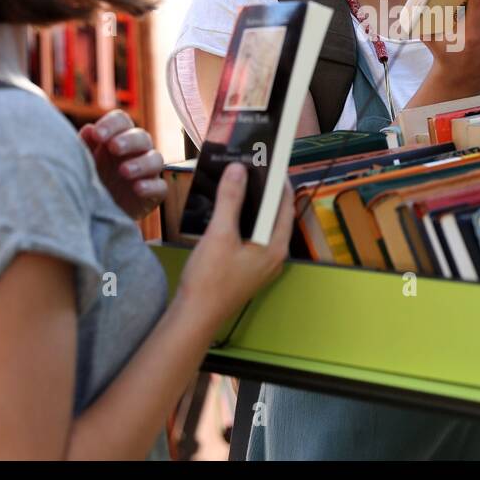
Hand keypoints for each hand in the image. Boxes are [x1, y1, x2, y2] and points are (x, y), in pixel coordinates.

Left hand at [80, 110, 166, 220]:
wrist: (96, 214)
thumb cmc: (90, 181)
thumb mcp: (82, 163)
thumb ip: (85, 146)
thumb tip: (89, 128)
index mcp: (117, 138)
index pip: (121, 121)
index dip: (112, 124)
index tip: (98, 135)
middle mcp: (135, 152)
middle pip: (142, 136)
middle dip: (129, 140)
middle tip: (114, 148)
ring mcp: (147, 173)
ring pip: (156, 159)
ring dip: (141, 163)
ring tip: (123, 171)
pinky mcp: (154, 194)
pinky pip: (161, 186)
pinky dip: (151, 186)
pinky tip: (137, 189)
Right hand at [176, 164, 289, 322]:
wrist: (194, 317)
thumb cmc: (210, 279)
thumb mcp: (220, 233)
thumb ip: (230, 199)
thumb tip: (239, 169)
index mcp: (275, 247)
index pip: (284, 205)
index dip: (279, 181)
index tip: (269, 162)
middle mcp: (274, 255)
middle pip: (274, 215)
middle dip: (264, 192)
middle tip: (252, 169)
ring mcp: (261, 264)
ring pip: (262, 227)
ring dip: (252, 206)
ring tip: (239, 184)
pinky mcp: (247, 269)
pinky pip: (251, 237)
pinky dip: (244, 221)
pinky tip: (227, 212)